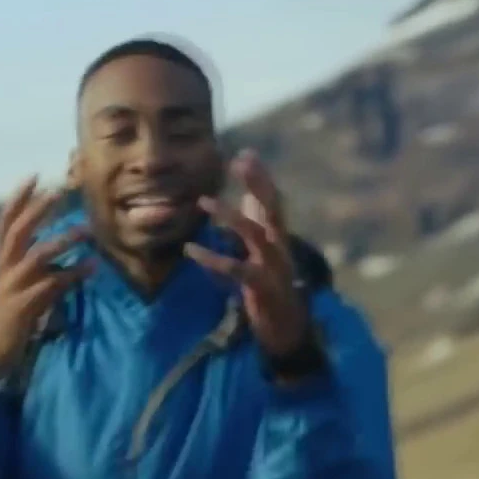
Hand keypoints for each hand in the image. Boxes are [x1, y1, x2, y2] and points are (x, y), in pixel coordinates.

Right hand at [0, 176, 94, 380]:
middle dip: (38, 209)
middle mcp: (0, 269)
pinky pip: (53, 285)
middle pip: (18, 231)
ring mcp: (11, 287)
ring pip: (37, 256)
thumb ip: (22, 263)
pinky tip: (92, 268)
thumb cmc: (1, 315)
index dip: (17, 198)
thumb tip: (53, 246)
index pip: (3, 222)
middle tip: (60, 191)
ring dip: (63, 241)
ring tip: (86, 231)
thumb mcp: (5, 283)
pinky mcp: (25, 306)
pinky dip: (74, 275)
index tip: (34, 176)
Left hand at [184, 150, 309, 360]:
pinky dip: (213, 259)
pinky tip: (191, 249)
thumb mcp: (263, 242)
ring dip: (231, 216)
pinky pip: (236, 269)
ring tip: (203, 201)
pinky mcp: (260, 286)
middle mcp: (280, 245)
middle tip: (237, 163)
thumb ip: (256, 211)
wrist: (287, 323)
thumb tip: (251, 185)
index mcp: (278, 234)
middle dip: (257, 185)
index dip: (261, 176)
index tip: (244, 154)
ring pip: (254, 234)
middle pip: (272, 208)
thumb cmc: (270, 277)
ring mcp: (273, 265)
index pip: (274, 199)